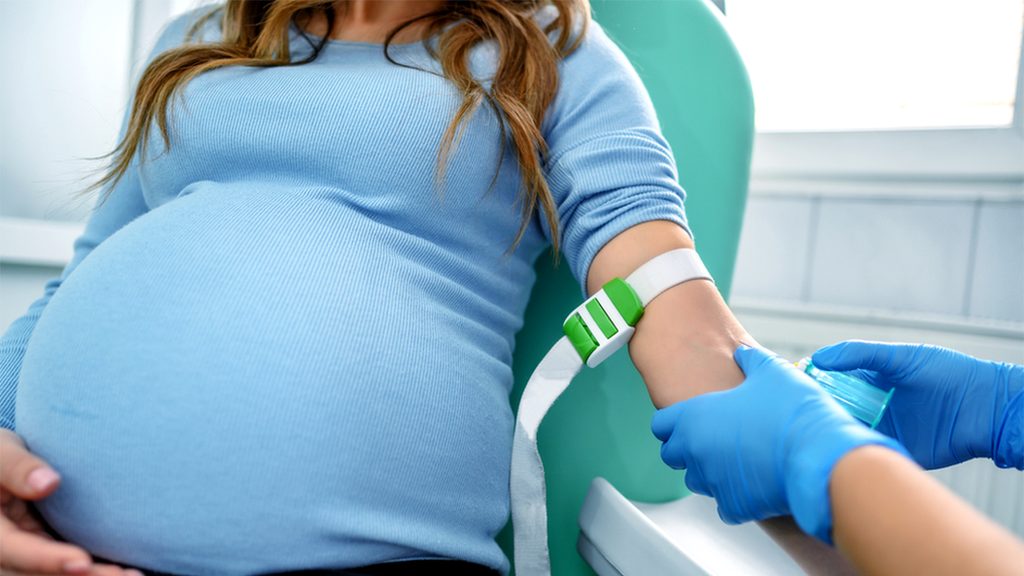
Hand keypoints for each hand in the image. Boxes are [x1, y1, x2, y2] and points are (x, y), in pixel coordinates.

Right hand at [0, 429, 137, 575]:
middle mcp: (4, 552)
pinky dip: (93, 572)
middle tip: (123, 575)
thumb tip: (48, 483)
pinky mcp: (43, 553)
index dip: (48, 559)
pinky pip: (64, 569)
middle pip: (37, 574)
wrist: (3, 469)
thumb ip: (17, 467)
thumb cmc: (0, 456)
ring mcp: (23, 557)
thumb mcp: (1, 454)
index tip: (82, 562)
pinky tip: (126, 572)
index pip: (16, 550)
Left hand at [652, 345, 903, 542]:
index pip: (661, 424)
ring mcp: (713, 481)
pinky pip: (725, 504)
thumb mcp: (771, 371)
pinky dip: (736, 496)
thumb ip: (750, 359)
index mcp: (696, 417)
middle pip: (673, 454)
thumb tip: (743, 353)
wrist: (819, 457)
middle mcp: (696, 451)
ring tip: (737, 458)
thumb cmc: (794, 412)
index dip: (673, 421)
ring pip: (697, 480)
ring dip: (710, 471)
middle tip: (714, 438)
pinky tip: (755, 481)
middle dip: (687, 448)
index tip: (687, 420)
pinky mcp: (735, 506)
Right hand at [812, 341, 1023, 469]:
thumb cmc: (950, 374)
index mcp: (869, 381)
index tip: (790, 386)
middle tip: (794, 413)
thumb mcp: (901, 357)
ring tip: (810, 432)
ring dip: (828, 433)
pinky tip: (837, 449)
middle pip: (831, 410)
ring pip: (843, 433)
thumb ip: (860, 355)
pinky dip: (850, 454)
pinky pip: (864, 455)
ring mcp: (880, 430)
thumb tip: (819, 358)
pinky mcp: (892, 451)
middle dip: (813, 411)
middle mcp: (870, 406)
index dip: (810, 384)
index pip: (829, 382)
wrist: (986, 409)